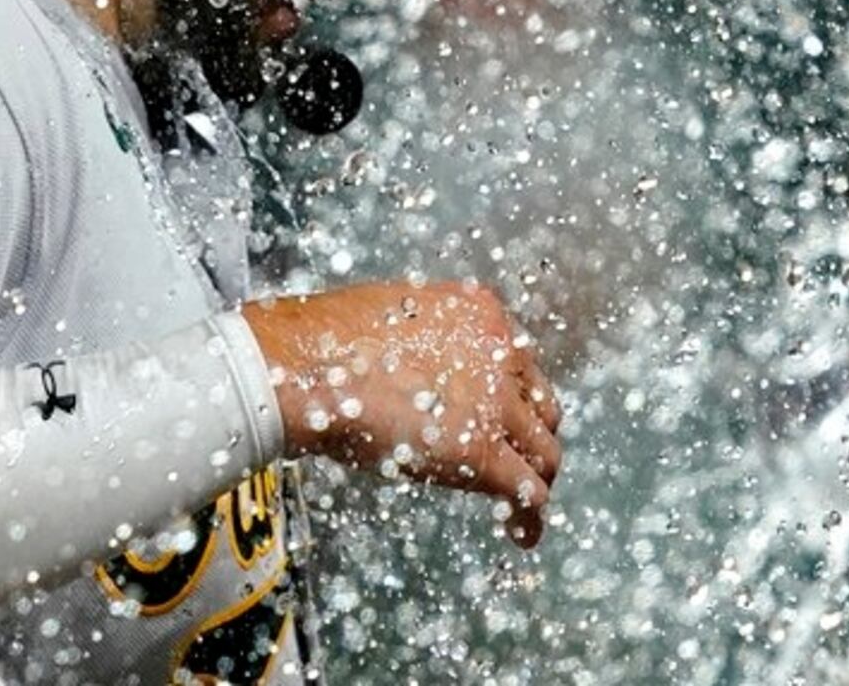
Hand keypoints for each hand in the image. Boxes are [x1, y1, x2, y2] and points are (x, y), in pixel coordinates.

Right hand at [242, 279, 560, 546]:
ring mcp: (496, 399)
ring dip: (539, 479)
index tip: (505, 421)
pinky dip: (531, 516)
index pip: (520, 362)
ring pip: (544, 450)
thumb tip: (421, 373)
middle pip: (541, 404)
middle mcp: (502, 349)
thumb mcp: (397, 320)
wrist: (305, 363)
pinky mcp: (479, 448)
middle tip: (520, 463)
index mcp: (483, 313)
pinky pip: (526, 489)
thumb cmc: (326, 344)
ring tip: (526, 505)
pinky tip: (524, 535)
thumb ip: (428, 345)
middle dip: (533, 436)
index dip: (514, 397)